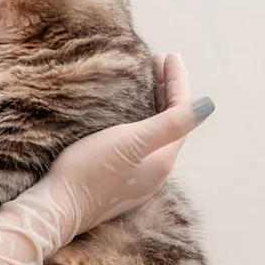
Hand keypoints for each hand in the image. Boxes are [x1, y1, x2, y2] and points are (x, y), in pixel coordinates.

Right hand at [0, 53, 211, 264]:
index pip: (181, 113)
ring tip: (145, 81)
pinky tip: (126, 116)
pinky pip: (139, 145)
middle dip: (166, 90)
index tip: (169, 54)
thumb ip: (171, 123)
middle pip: (170, 123)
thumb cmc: (90, 172)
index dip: (177, 82)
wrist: (56, 209)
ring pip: (155, 134)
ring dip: (153, 105)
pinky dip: (140, 121)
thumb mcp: (131, 141)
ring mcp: (138, 179)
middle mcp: (156, 171)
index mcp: (163, 160)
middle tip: (156, 60)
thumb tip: (209, 105)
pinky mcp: (118, 182)